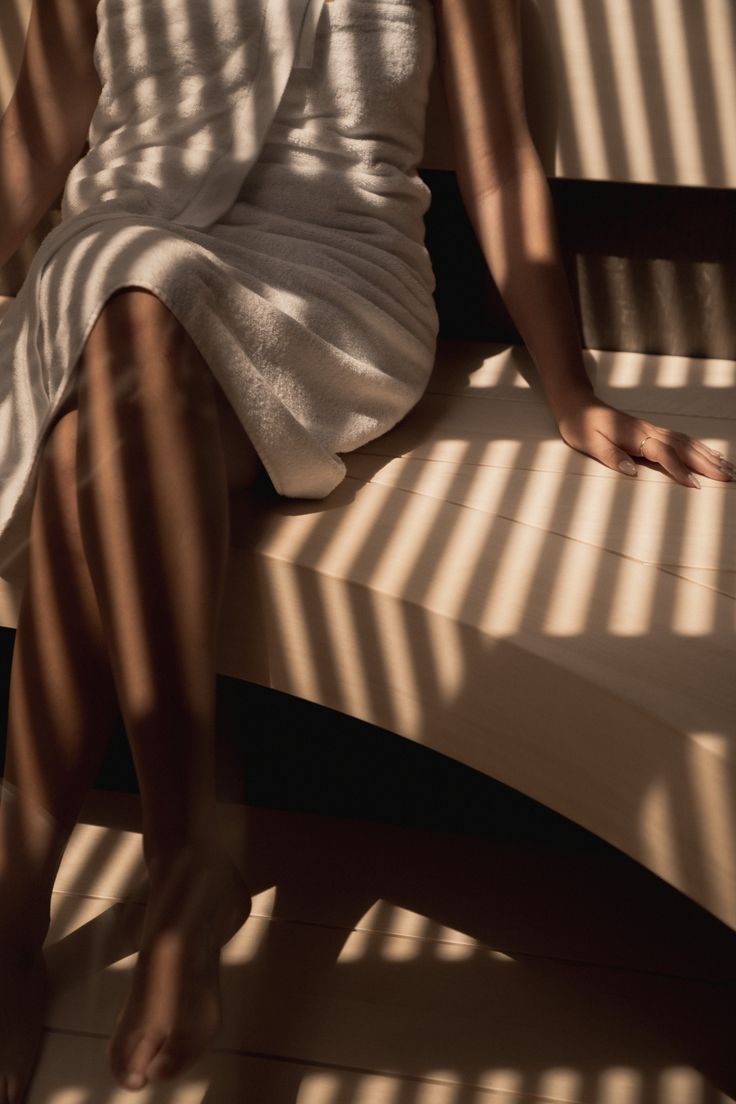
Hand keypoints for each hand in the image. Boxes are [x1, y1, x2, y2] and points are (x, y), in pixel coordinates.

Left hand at [553, 392, 733, 486]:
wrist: (578, 405)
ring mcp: (651, 429)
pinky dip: (698, 447)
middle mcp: (648, 431)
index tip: (695, 486)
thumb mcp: (589, 444)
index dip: (679, 470)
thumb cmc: (581, 426)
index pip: (663, 454)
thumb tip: (631, 470)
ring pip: (686, 442)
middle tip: (728, 477)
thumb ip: (611, 456)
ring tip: (728, 468)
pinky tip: (710, 453)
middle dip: (706, 463)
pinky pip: (680, 438)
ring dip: (708, 455)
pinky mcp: (651, 430)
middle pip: (683, 447)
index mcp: (634, 436)